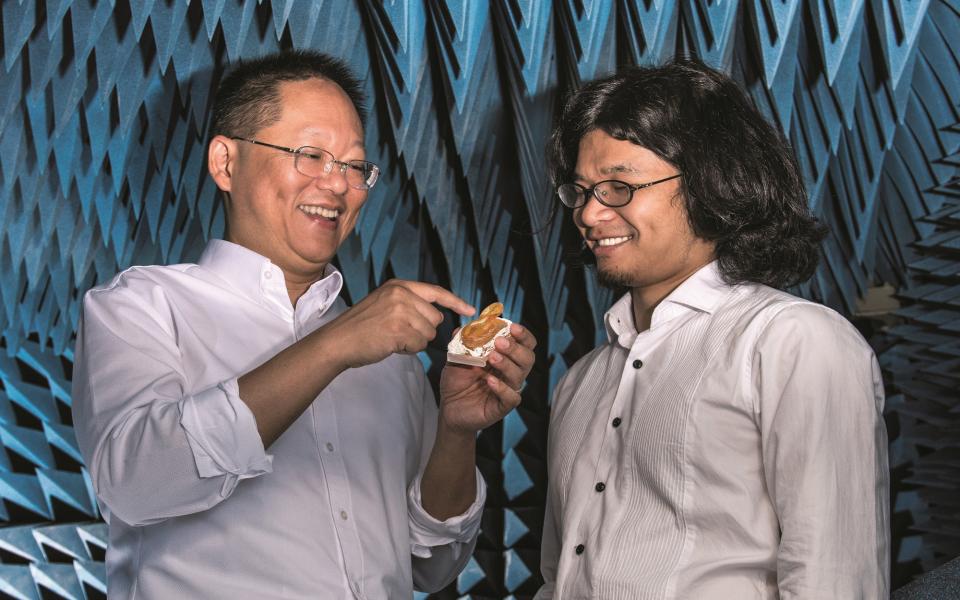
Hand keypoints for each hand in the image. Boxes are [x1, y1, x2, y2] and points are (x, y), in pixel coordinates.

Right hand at [321, 279, 474, 368]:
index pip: (436, 292)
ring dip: (415, 342)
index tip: (470, 310)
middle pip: (435, 318)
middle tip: (398, 333)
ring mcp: (401, 311)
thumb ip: (408, 304)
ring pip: (429, 334)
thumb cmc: (361, 327)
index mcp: (399, 285)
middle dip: (423, 331)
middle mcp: (402, 294)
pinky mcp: (399, 329)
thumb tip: (436, 317)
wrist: (338, 340)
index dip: (456, 302)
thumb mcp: (385, 303)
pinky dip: (408, 349)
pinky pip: (419, 345)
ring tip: (392, 338)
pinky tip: (391, 345)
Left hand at [438, 323, 536, 434]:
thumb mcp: (456, 358)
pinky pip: (511, 398)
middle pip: (528, 358)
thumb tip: (462, 327)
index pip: (524, 344)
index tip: (513, 327)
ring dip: (507, 364)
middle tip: (500, 342)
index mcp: (505, 357)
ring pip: (520, 375)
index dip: (522, 335)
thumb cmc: (457, 382)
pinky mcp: (502, 407)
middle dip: (516, 348)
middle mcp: (510, 373)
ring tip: (492, 358)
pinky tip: (490, 381)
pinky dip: (503, 388)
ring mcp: (508, 390)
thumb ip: (461, 342)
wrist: (448, 408)